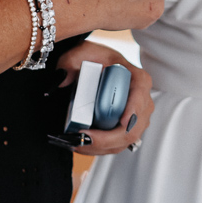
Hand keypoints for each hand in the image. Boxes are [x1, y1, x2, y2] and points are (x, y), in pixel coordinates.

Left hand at [53, 40, 153, 155]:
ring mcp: (135, 117)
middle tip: (84, 138)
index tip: (121, 121)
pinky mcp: (126, 129)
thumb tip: (61, 81)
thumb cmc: (91, 59)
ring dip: (101, 146)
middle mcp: (141, 99)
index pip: (140, 95)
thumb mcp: (79, 54)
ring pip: (125, 140)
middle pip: (134, 126)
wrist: (92, 67)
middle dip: (109, 138)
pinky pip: (118, 144)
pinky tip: (81, 145)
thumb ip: (69, 64)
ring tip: (76, 144)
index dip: (133, 110)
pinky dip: (100, 148)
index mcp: (136, 77)